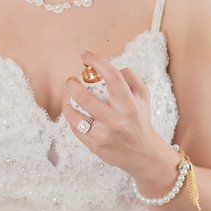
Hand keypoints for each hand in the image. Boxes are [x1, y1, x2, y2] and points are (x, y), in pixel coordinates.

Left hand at [61, 50, 168, 175]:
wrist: (143, 155)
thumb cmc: (140, 120)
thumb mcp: (143, 97)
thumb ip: (130, 78)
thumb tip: (108, 67)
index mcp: (129, 105)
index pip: (112, 77)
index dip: (97, 62)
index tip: (85, 55)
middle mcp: (116, 120)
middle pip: (84, 97)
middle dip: (72, 84)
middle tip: (71, 80)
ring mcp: (103, 135)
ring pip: (74, 115)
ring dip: (67, 102)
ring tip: (69, 96)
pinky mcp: (94, 146)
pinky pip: (74, 128)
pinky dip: (71, 117)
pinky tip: (74, 112)